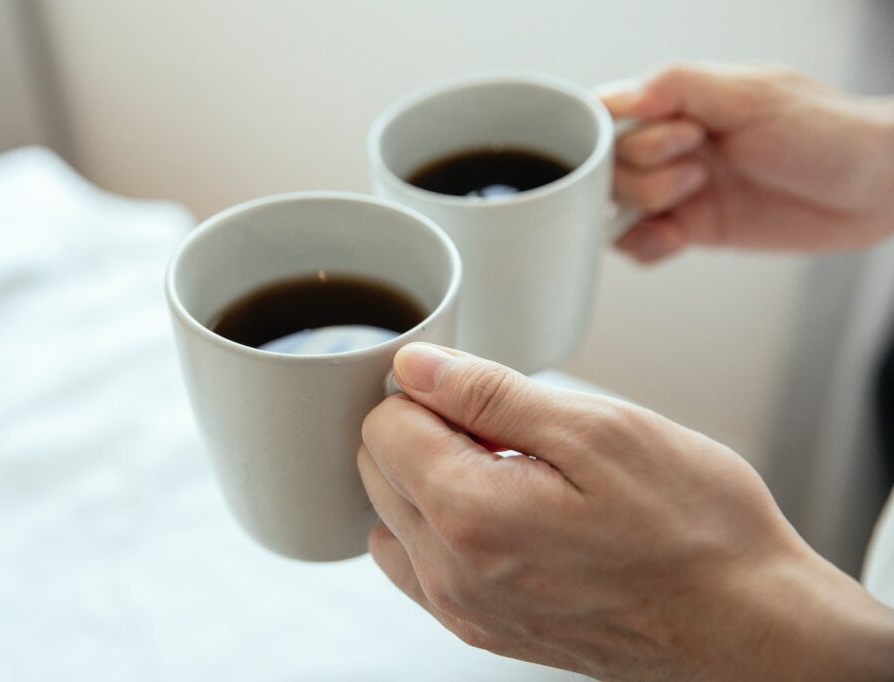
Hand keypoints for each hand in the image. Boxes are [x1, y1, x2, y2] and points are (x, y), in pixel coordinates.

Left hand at [358, 343, 893, 680]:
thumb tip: (416, 367)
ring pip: (391, 516)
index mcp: (470, 513)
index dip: (430, 391)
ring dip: (429, 479)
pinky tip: (504, 512)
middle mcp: (450, 573)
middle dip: (424, 431)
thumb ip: (487, 394)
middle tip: (506, 430)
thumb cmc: (695, 527)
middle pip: (376, 469)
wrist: (750, 624)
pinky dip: (440, 525)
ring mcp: (463, 610)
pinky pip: (418, 565)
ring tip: (508, 471)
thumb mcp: (597, 430)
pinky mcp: (482, 629)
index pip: (384, 424)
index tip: (483, 394)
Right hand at [602, 62, 893, 262]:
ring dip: (645, 206)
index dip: (614, 133)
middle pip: (608, 165)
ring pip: (616, 206)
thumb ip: (679, 86)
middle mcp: (671, 144)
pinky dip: (646, 246)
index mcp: (679, 101)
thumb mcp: (751, 96)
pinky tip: (676, 240)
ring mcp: (678, 189)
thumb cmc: (827, 132)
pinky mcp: (691, 229)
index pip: (608, 113)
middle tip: (696, 165)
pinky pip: (637, 246)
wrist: (873, 191)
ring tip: (696, 193)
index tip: (662, 137)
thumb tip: (618, 97)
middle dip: (641, 170)